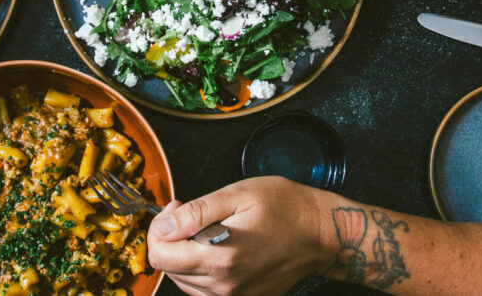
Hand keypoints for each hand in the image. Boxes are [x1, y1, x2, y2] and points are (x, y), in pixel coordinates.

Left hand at [148, 176, 330, 295]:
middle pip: (169, 268)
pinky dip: (200, 269)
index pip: (160, 255)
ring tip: (207, 230)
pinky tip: (216, 248)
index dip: (160, 227)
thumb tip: (162, 226)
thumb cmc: (284, 208)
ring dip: (184, 255)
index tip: (177, 208)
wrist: (321, 234)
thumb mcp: (237, 196)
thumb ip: (195, 213)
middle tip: (191, 214)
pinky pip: (203, 289)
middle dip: (170, 238)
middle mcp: (223, 285)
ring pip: (183, 281)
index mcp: (219, 257)